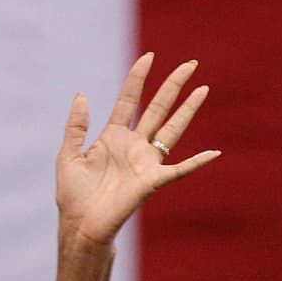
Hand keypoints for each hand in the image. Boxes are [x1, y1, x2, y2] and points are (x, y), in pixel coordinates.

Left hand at [56, 53, 220, 245]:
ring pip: (171, 130)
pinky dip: (196, 162)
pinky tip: (213, 153)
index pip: (129, 101)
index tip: (148, 56)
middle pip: (157, 109)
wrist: (79, 224)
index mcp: (112, 137)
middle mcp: (133, 145)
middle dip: (172, 86)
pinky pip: (178, 170)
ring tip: (202, 89)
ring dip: (187, 111)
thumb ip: (76, 127)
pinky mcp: (151, 181)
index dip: (137, 79)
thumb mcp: (68, 155)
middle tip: (190, 63)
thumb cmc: (73, 194)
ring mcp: (145, 162)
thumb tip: (81, 95)